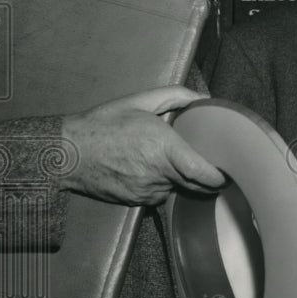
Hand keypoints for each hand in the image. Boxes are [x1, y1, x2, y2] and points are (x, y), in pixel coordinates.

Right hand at [61, 86, 225, 205]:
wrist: (69, 153)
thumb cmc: (104, 124)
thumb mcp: (140, 101)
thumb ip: (176, 96)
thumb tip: (203, 99)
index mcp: (163, 148)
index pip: (201, 173)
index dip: (219, 178)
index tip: (227, 173)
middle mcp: (158, 173)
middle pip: (196, 186)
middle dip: (209, 181)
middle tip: (216, 170)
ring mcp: (147, 191)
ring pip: (178, 190)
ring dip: (182, 181)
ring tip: (176, 164)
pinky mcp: (136, 202)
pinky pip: (160, 195)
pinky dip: (163, 186)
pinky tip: (153, 171)